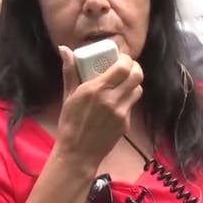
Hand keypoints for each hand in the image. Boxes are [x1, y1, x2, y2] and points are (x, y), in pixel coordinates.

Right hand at [54, 45, 142, 166]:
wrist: (78, 153)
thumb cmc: (70, 122)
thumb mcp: (68, 95)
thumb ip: (69, 70)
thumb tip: (64, 49)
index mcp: (96, 89)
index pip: (123, 67)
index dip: (127, 59)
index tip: (122, 58)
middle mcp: (111, 99)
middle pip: (137, 76)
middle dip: (135, 68)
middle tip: (128, 67)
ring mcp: (121, 112)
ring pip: (138, 89)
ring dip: (133, 83)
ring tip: (124, 83)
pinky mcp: (126, 123)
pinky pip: (132, 105)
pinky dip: (128, 99)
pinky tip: (118, 100)